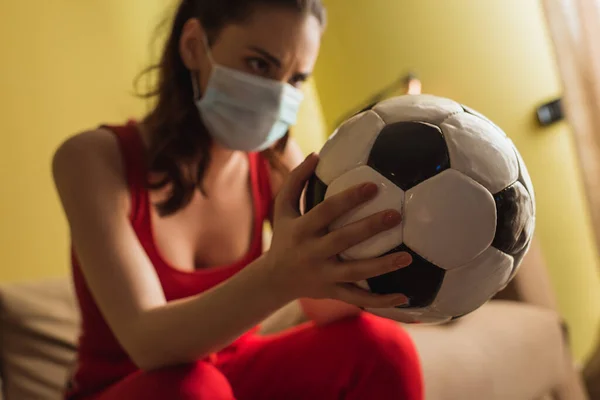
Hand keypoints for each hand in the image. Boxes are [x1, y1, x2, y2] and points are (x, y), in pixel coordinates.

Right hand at [264, 153, 411, 307]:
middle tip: (397, 215)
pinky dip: (380, 301)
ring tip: (408, 257)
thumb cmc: (284, 236)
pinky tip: (404, 297)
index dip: (349, 198)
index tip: (373, 185)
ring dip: (382, 266)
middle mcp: (312, 253)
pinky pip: (358, 299)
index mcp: (301, 230)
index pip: (326, 211)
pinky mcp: (332, 293)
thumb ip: (296, 180)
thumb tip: (316, 153)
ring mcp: (323, 276)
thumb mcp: (282, 208)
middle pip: (343, 240)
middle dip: (370, 228)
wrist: (273, 279)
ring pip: (355, 273)